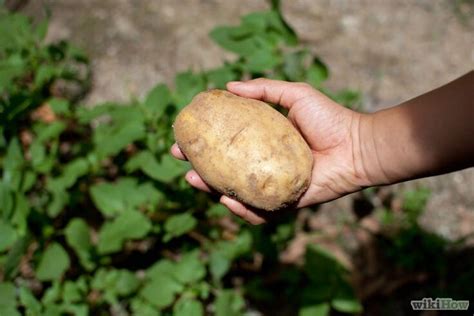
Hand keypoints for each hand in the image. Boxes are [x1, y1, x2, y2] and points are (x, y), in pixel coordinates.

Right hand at [171, 78, 370, 223]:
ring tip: (195, 180)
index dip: (204, 142)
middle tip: (182, 160)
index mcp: (263, 145)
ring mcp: (273, 187)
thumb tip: (227, 86)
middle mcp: (264, 167)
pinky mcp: (285, 204)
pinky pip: (259, 212)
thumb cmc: (329, 118)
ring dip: (212, 190)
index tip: (185, 134)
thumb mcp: (294, 95)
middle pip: (225, 172)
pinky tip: (227, 200)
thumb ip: (264, 88)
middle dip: (199, 168)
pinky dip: (242, 210)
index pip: (227, 145)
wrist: (357, 145)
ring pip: (236, 194)